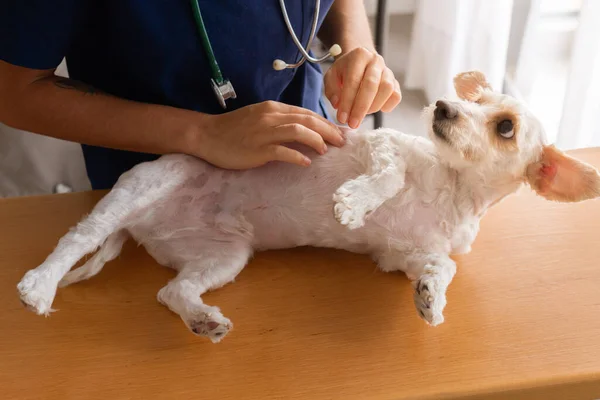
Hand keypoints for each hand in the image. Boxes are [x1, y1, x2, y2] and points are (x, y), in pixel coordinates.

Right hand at [194, 101, 344, 168]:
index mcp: (273, 109)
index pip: (306, 113)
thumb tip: (304, 130)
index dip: (325, 122)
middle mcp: (270, 117)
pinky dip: (297, 156)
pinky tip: (306, 162)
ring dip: (316, 140)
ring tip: (326, 150)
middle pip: (307, 120)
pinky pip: (282, 151)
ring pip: (298, 131)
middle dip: (328, 130)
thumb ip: (280, 122)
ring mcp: (263, 132)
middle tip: (341, 141)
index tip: (339, 131)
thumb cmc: (234, 129)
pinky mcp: (257, 149)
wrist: (207, 135)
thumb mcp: (259, 118)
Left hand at [324, 47, 401, 128]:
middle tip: (353, 123)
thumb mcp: (331, 76)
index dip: (347, 102)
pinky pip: (396, 96)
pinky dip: (386, 106)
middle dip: (361, 108)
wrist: (360, 63)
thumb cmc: (344, 72)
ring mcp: (388, 71)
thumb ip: (332, 90)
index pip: (353, 81)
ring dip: (373, 107)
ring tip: (362, 114)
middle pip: (371, 85)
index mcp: (358, 56)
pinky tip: (374, 108)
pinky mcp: (396, 82)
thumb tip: (338, 104)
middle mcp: (375, 61)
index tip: (342, 118)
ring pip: (387, 90)